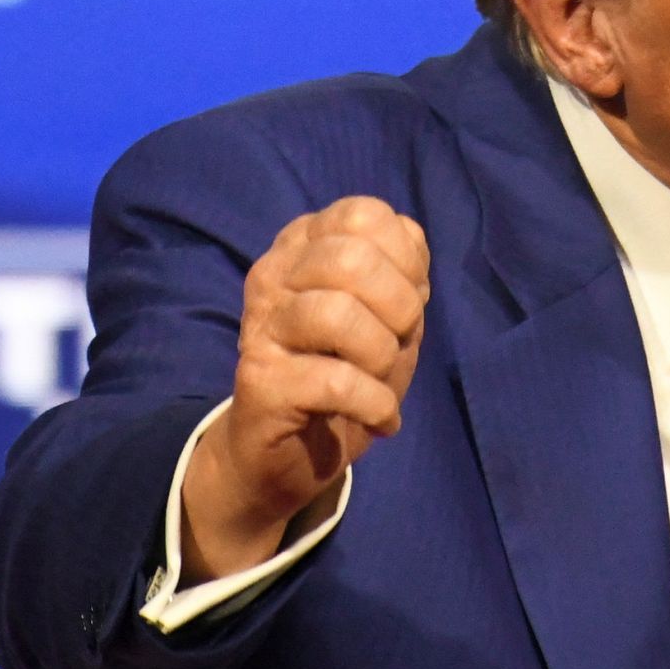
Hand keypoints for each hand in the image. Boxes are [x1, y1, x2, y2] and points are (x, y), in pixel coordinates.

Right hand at [180, 196, 429, 583]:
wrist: (292, 453)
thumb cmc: (348, 370)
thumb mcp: (390, 315)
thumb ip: (403, 269)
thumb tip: (410, 239)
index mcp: (304, 243)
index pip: (364, 215)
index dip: (405, 259)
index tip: (406, 302)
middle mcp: (273, 273)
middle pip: (351, 259)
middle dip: (399, 306)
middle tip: (396, 343)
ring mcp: (261, 324)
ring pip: (338, 315)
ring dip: (381, 356)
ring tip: (379, 381)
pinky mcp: (259, 380)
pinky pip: (336, 380)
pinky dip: (375, 404)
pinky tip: (379, 417)